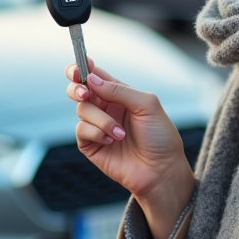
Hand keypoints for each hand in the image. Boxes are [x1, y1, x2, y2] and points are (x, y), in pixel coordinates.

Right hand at [66, 60, 195, 238]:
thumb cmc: (160, 136)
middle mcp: (106, 108)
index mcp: (120, 94)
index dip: (83, 68)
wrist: (161, 171)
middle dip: (77, 87)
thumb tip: (90, 79)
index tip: (78, 67)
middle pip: (79, 89)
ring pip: (81, 109)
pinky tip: (111, 141)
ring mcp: (97, 126)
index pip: (96, 75)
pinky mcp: (90, 145)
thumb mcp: (147, 105)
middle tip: (84, 93)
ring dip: (101, 119)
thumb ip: (119, 90)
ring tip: (119, 134)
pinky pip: (81, 130)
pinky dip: (96, 133)